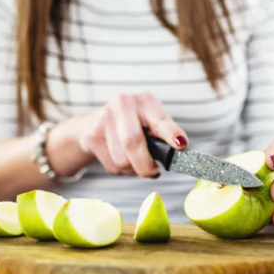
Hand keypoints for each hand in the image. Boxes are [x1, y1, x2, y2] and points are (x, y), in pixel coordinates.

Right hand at [51, 92, 188, 177]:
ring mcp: (105, 118)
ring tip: (135, 162)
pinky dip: (121, 170)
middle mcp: (124, 104)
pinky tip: (120, 158)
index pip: (159, 118)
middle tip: (153, 172)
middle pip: (133, 142)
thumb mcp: (151, 122)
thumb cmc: (131, 124)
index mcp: (145, 101)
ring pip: (122, 159)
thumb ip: (165, 134)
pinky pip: (112, 165)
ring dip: (133, 169)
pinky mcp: (92, 136)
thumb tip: (180, 149)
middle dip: (146, 165)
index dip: (170, 132)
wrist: (92, 124)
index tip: (180, 144)